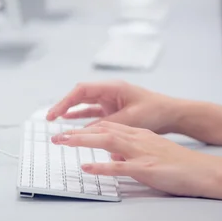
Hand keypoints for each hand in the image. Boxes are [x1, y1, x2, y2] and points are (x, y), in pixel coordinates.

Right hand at [46, 81, 183, 133]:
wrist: (172, 114)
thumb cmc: (155, 111)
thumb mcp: (131, 118)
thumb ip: (108, 124)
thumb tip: (87, 133)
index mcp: (112, 87)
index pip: (82, 91)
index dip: (65, 101)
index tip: (55, 113)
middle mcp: (108, 91)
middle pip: (79, 96)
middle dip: (63, 106)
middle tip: (49, 118)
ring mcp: (110, 100)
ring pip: (84, 104)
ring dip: (70, 111)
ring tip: (54, 119)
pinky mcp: (113, 110)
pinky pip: (92, 112)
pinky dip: (81, 117)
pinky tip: (70, 121)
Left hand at [51, 122, 221, 198]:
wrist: (204, 171)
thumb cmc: (179, 164)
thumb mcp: (150, 153)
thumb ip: (129, 152)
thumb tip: (111, 156)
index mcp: (138, 134)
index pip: (107, 126)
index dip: (86, 127)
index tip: (68, 130)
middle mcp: (137, 139)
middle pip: (102, 130)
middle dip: (77, 133)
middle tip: (56, 136)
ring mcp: (141, 152)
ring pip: (107, 141)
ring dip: (83, 142)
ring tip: (63, 143)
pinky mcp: (146, 168)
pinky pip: (120, 166)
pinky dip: (101, 166)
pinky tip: (87, 167)